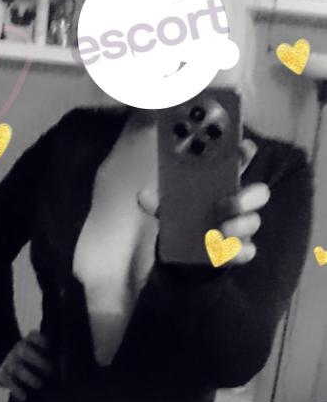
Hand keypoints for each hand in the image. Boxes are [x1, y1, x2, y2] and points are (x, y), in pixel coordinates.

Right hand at [0, 330, 53, 401]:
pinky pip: (8, 381)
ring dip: (28, 376)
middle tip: (51, 371)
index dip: (41, 340)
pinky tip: (24, 397)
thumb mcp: (44, 354)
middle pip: (24, 350)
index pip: (33, 336)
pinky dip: (16, 390)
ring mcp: (9, 361)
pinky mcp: (2, 374)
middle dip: (37, 360)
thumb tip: (67, 368)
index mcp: (29, 341)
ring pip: (16, 367)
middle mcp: (18, 349)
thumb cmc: (37, 361)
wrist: (12, 366)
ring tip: (39, 385)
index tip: (49, 347)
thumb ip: (55, 358)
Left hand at [137, 138, 270, 266]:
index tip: (243, 149)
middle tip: (224, 204)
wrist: (184, 249)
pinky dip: (237, 252)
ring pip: (253, 222)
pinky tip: (222, 251)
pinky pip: (247, 250)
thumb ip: (159, 201)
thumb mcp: (169, 206)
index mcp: (224, 182)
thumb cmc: (184, 216)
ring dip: (239, 226)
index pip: (242, 161)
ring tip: (220, 232)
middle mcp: (239, 201)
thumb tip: (143, 195)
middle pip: (258, 193)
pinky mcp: (241, 248)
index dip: (245, 153)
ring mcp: (242, 225)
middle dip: (246, 197)